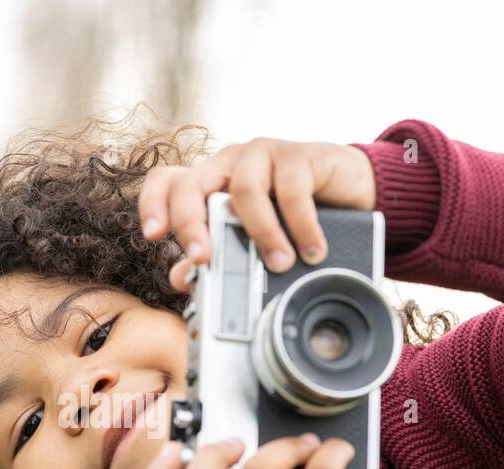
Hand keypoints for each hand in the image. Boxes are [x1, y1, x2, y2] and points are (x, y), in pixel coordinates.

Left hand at [138, 137, 377, 291]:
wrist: (349, 191)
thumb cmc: (294, 214)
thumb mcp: (253, 240)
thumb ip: (218, 256)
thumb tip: (182, 279)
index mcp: (211, 183)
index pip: (168, 182)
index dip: (154, 204)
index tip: (154, 235)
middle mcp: (229, 164)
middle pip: (192, 185)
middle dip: (191, 225)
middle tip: (205, 260)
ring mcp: (262, 155)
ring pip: (244, 189)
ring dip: (261, 233)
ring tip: (280, 263)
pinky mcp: (298, 154)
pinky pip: (292, 190)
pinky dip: (301, 226)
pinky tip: (313, 249)